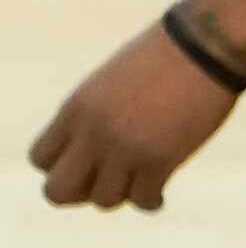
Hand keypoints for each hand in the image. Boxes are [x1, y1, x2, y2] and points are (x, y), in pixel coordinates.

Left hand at [29, 0, 245, 210]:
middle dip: (80, 194)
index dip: (62, 167)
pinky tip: (161, 194)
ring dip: (123, 195)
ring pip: (104, 200)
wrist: (203, 45)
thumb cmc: (162, 58)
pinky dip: (151, 202)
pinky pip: (144, 201)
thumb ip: (94, 117)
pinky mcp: (160, 160)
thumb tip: (94, 153)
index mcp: (75, 109)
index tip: (87, 163)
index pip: (41, 159)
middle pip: (59, 191)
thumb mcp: (109, 84)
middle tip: (106, 183)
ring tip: (140, 183)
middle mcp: (92, 132)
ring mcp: (125, 148)